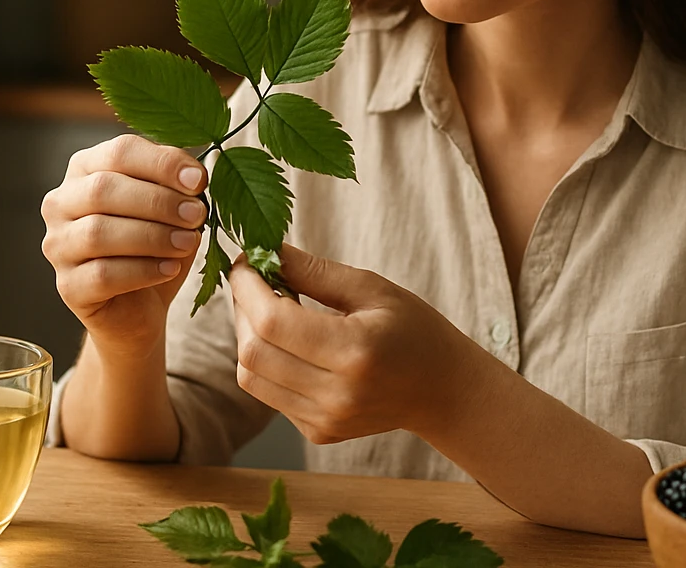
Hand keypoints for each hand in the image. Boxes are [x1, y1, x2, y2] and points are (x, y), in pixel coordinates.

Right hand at [41, 134, 208, 361]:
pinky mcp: (66, 286)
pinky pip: (102, 274)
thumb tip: (195, 178)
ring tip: (188, 242)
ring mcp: (58, 245)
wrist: (140, 307)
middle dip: (158, 201)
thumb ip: (178, 185)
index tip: (198, 181)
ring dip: (152, 236)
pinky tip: (170, 268)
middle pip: (103, 189)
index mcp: (86, 169)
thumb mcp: (172, 207)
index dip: (161, 163)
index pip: (119, 152)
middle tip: (196, 214)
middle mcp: (61, 203)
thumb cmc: (155, 245)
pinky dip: (142, 270)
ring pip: (99, 233)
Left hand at [228, 244, 479, 444]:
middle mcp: (336, 395)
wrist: (442, 390)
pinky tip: (292, 344)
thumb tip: (265, 251)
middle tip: (256, 281)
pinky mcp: (318, 432)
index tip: (246, 261)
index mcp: (354, 352)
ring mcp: (325, 420)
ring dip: (248, 337)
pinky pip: (269, 394)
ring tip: (271, 310)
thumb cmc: (414, 330)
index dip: (247, 287)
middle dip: (242, 309)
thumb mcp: (373, 289)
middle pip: (252, 351)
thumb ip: (315, 272)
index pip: (272, 321)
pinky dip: (268, 362)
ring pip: (251, 377)